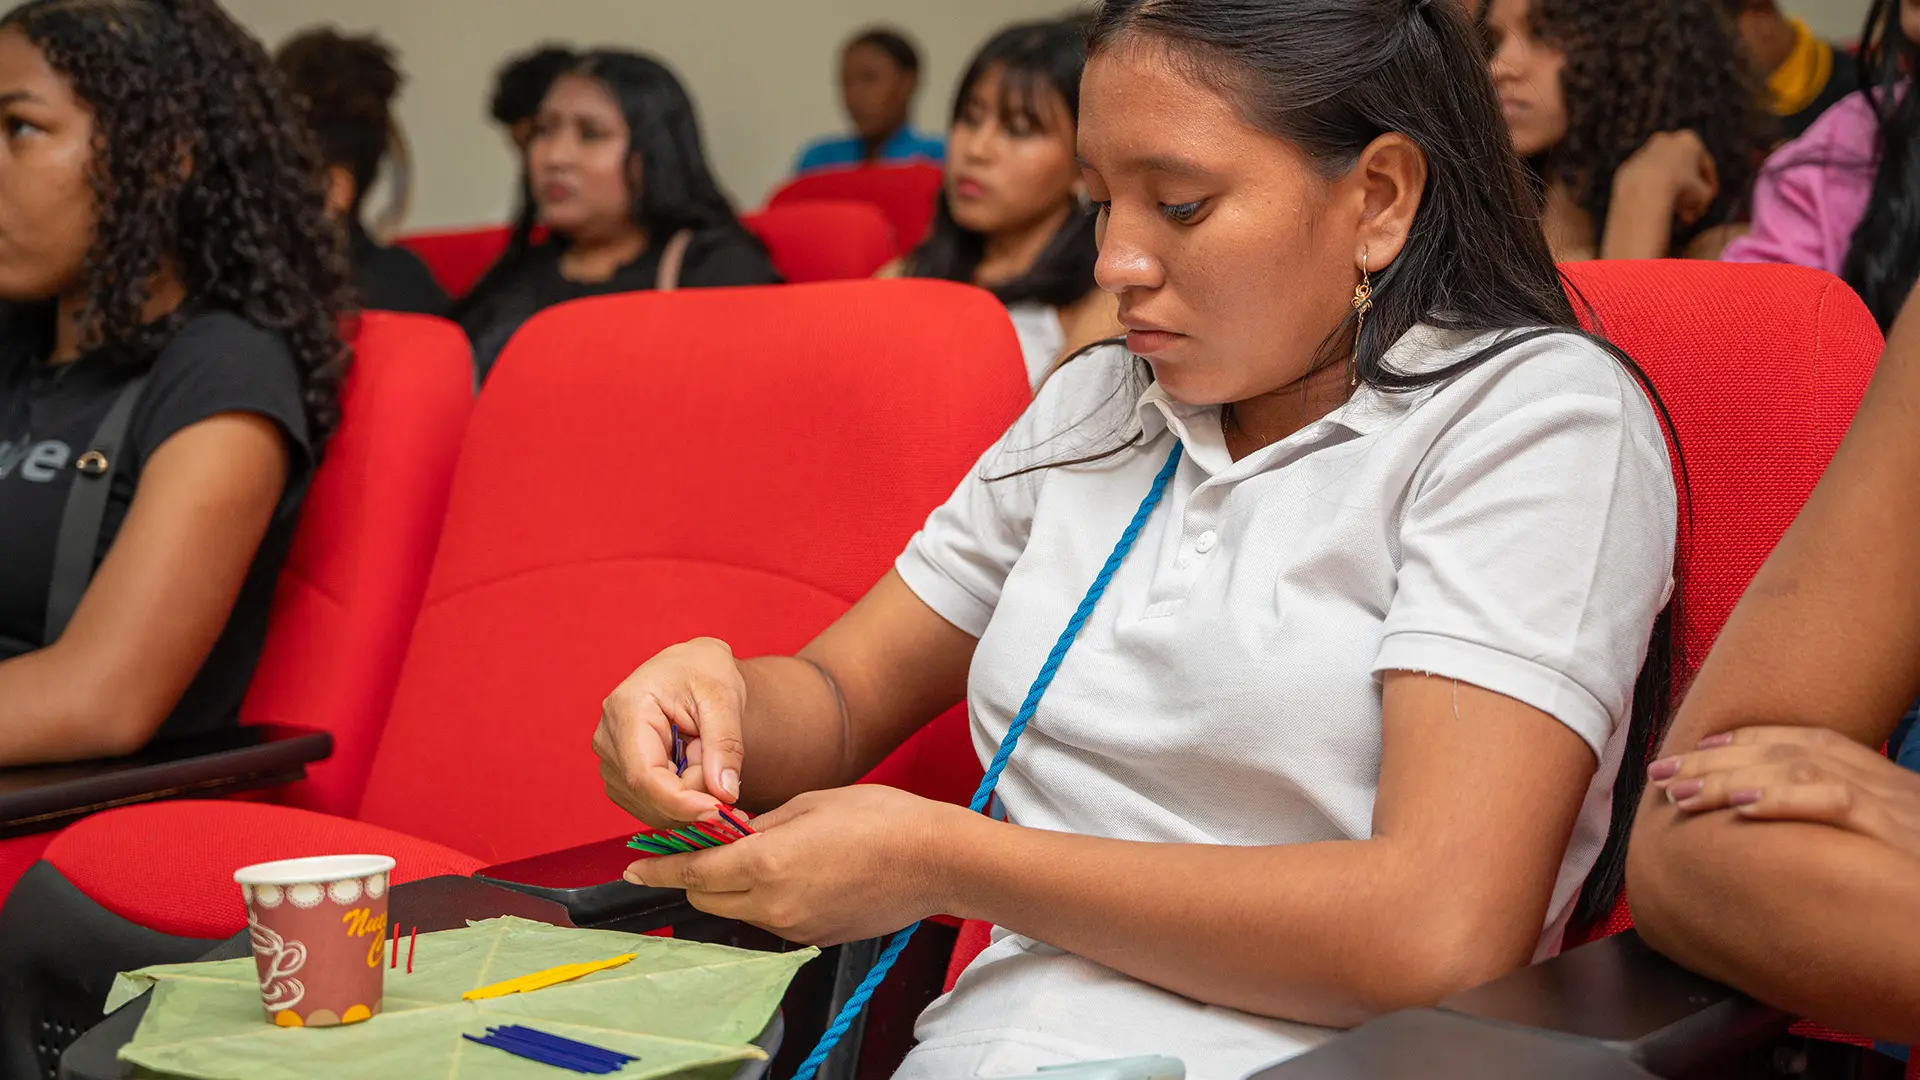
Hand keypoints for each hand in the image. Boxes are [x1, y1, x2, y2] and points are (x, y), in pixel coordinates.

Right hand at [593, 637, 746, 826]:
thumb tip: (724, 794)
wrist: (693, 667)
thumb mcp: (724, 698)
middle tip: (718, 757)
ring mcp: (609, 760)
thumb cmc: (705, 671)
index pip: (645, 776)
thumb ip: (725, 745)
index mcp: (626, 709)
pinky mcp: (619, 776)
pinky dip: (681, 796)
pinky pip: (653, 806)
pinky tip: (690, 764)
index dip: (682, 802)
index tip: (721, 811)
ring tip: (700, 751)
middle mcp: (607, 738)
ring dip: (689, 793)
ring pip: (652, 807)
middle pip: (650, 795)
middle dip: (694, 791)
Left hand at [623, 786, 961, 945]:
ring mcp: (794, 927)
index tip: (634, 866)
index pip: (692, 871)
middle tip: (692, 850)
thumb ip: (759, 824)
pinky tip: (790, 873)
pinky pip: (771, 919)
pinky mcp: (815, 937)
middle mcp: (772, 904)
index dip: (658, 868)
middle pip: (706, 897)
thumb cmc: (880, 820)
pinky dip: (764, 899)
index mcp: (765, 864)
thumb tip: (730, 833)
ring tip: (751, 856)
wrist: (935, 860)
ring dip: (730, 887)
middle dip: (692, 875)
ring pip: (737, 911)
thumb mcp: (809, 804)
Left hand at [1615, 130, 1718, 227]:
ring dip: (1669, 197)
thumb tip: (1700, 198)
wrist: (1644, 192)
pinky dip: (1650, 195)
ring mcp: (1642, 154)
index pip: (1704, 165)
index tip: (1708, 201)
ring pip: (1662, 178)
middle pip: (1681, 171)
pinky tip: (1655, 212)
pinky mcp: (1626, 169)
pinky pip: (1643, 184)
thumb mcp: (1705, 196)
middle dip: (1687, 194)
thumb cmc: (1680, 190)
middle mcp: (1664, 141)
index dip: (1709, 186)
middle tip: (1691, 213)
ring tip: (1674, 216)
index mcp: (1688, 141)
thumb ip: (1706, 193)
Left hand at [1650, 726, 1919, 860]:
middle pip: (1791, 750)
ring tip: (1680, 792)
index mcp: (1892, 788)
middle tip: (1662, 773)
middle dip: (1718, 758)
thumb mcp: (1904, 852)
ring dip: (1730, 777)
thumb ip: (1857, 837)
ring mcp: (1896, 809)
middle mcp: (1891, 788)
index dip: (1750, 741)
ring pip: (1798, 770)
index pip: (1810, 743)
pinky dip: (1781, 800)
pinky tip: (1739, 807)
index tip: (1702, 747)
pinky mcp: (1900, 833)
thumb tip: (1798, 836)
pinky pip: (1833, 803)